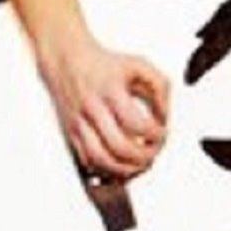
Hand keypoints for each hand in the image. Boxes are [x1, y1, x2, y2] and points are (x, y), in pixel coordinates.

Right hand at [37, 34, 171, 180]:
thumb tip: (164, 113)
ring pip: (100, 160)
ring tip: (139, 165)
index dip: (154, 134)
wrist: (66, 60)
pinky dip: (105, 170)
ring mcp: (79, 124)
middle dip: (142, 157)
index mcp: (110, 92)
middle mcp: (92, 109)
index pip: (135, 123)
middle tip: (153, 153)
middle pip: (118, 146)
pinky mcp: (71, 134)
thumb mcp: (138, 65)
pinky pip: (87, 161)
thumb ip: (159, 86)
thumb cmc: (103, 64)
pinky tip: (120, 166)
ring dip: (124, 169)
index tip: (162, 133)